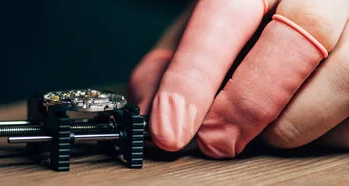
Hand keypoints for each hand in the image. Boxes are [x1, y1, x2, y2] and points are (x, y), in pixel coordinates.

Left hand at [129, 0, 348, 157]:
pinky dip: (323, 131)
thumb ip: (176, 64)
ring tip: (262, 130)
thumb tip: (151, 114)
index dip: (194, 78)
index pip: (224, 17)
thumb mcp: (206, 30)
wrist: (316, 8)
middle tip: (214, 141)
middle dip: (246, 105)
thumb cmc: (253, 23)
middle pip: (298, 39)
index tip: (168, 128)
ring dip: (290, 124)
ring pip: (343, 80)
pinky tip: (301, 119)